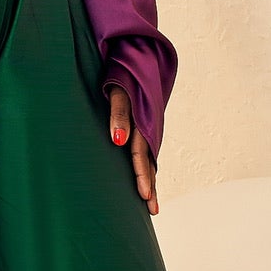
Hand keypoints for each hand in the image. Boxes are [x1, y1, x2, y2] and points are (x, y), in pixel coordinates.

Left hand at [104, 84, 157, 214]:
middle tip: (153, 211)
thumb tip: (118, 141)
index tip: (144, 196)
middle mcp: (147, 130)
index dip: (143, 176)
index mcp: (142, 124)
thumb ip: (118, 115)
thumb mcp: (117, 93)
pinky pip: (146, 152)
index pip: (141, 156)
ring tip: (151, 203)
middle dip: (151, 188)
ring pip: (150, 160)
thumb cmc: (121, 76)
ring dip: (151, 181)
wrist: (135, 59)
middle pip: (150, 164)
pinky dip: (148, 168)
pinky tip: (147, 179)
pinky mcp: (144, 128)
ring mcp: (147, 130)